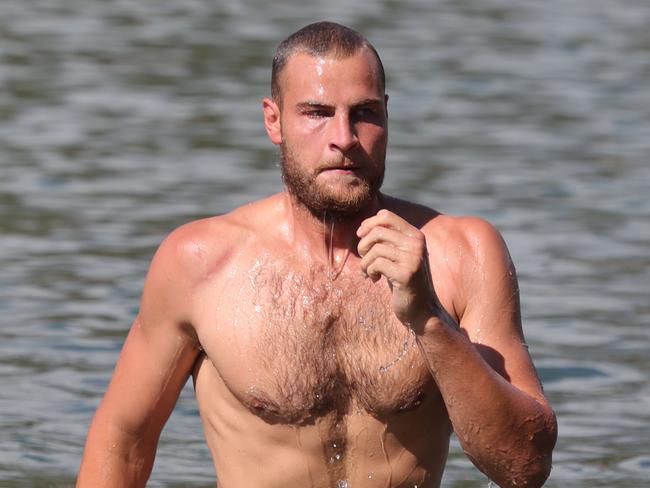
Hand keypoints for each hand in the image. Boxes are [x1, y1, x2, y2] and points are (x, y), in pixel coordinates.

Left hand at [357, 209, 437, 331]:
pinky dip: (369, 272)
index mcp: (416, 235)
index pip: (386, 216)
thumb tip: (363, 226)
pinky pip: (376, 264)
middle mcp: (417, 244)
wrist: (422, 310)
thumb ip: (387, 240)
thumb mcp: (397, 255)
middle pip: (378, 231)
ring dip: (365, 262)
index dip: (368, 223)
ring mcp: (413, 258)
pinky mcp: (406, 274)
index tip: (360, 236)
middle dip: (363, 245)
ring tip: (368, 272)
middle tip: (364, 258)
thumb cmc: (403, 281)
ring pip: (375, 249)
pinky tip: (375, 279)